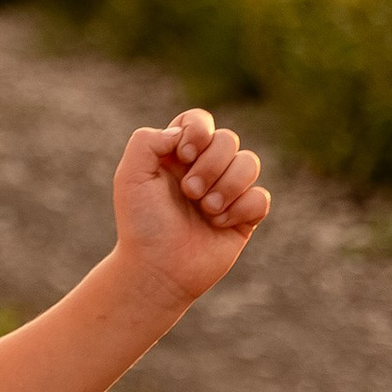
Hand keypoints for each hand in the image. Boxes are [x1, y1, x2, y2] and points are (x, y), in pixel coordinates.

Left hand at [110, 110, 269, 304]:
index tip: (183, 156)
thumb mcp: (130, 176)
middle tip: (190, 193)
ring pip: (250, 163)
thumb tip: (184, 133)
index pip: (200, 121)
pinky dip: (241, 209)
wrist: (157, 270)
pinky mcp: (245, 217)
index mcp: (177, 155)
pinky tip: (219, 225)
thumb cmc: (141, 225)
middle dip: (211, 165)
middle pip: (228, 139)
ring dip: (228, 186)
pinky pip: (261, 197)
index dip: (199, 131)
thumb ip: (147, 140)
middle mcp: (204, 169)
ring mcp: (227, 192)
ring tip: (207, 211)